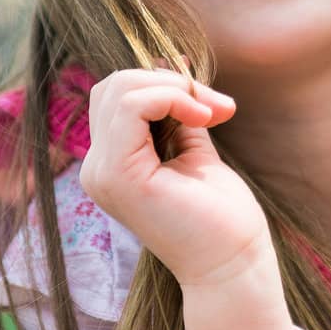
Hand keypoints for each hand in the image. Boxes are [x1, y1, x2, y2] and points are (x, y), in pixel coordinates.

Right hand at [77, 63, 274, 292]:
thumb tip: (176, 64)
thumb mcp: (194, 148)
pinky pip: (132, 106)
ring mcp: (102, 173)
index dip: (163, 84)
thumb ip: (178, 112)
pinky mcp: (119, 176)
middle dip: (169, 81)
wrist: (233, 264)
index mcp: (111, 163)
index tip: (210, 102)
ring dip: (174, 88)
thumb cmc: (220, 214)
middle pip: (113, 85)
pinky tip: (203, 118)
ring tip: (210, 112)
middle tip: (215, 107)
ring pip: (120, 88)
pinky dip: (171, 97)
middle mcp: (97, 168)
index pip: (115, 95)